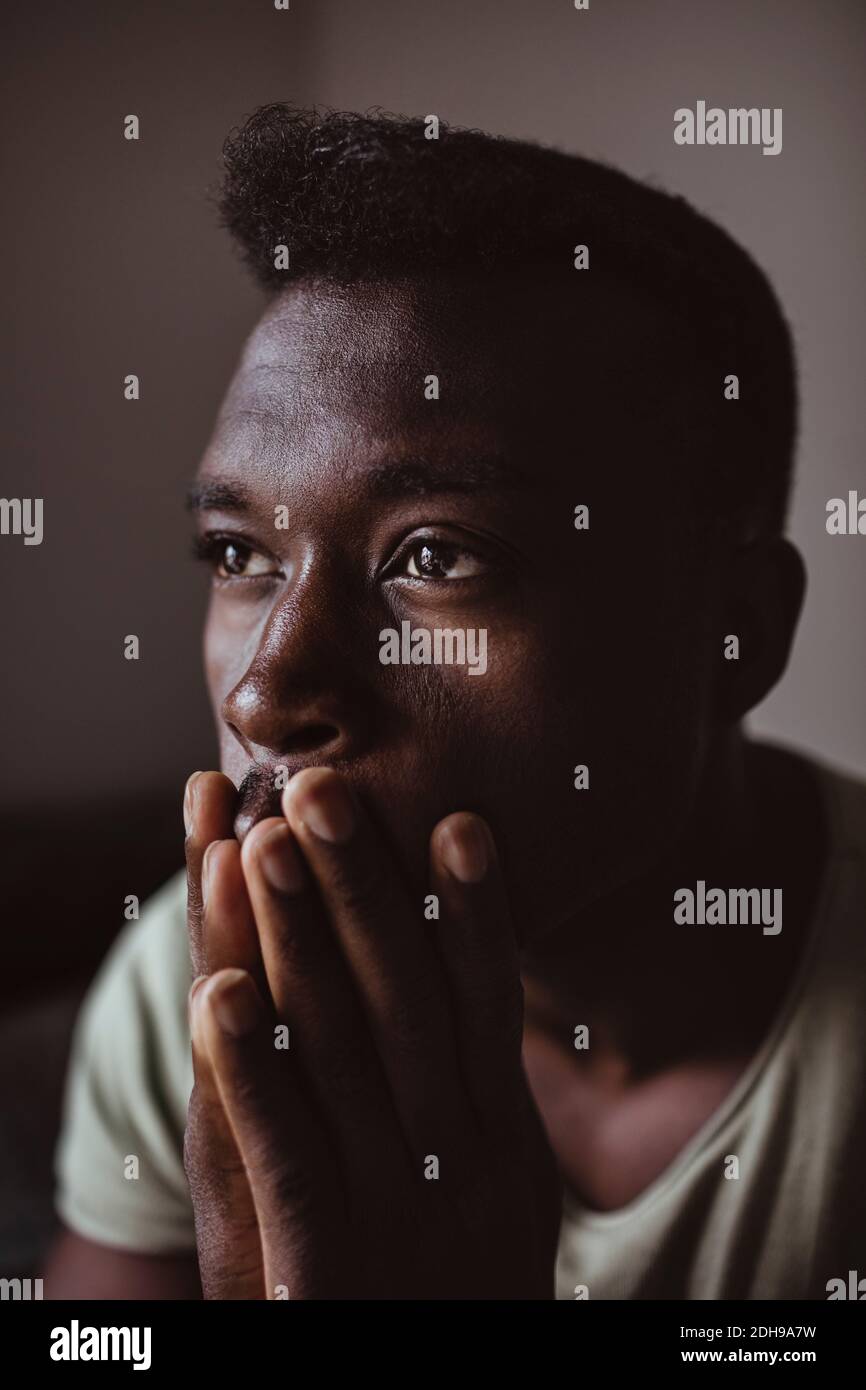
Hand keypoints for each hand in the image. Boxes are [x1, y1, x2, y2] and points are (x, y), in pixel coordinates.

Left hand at [189, 767, 561, 1298]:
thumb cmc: (451, 1295)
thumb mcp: (494, 1198)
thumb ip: (478, 1103)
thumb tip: (474, 990)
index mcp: (505, 1143)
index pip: (490, 1005)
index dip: (474, 910)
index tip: (459, 819)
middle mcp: (462, 1167)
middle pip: (407, 1002)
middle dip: (363, 889)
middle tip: (322, 790)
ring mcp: (399, 1215)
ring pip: (340, 1054)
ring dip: (294, 942)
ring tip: (256, 845)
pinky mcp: (328, 1267)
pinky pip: (286, 1149)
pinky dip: (251, 1064)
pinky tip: (214, 990)